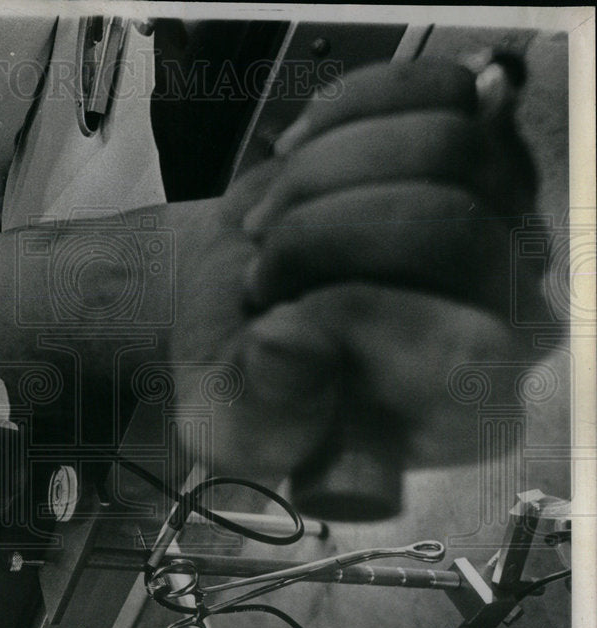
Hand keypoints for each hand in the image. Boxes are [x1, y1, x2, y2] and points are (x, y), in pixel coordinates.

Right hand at [170, 59, 541, 480]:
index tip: (270, 323)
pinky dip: (347, 107)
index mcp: (463, 401)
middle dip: (317, 235)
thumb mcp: (238, 422)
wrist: (240, 305)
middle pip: (443, 224)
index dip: (356, 316)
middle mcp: (506, 308)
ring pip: (444, 144)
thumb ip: (268, 403)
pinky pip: (437, 89)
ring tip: (266, 222)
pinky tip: (296, 154)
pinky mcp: (471, 144)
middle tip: (257, 272)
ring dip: (318, 174)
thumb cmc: (251, 374)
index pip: (464, 343)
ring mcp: (497, 217)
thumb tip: (294, 340)